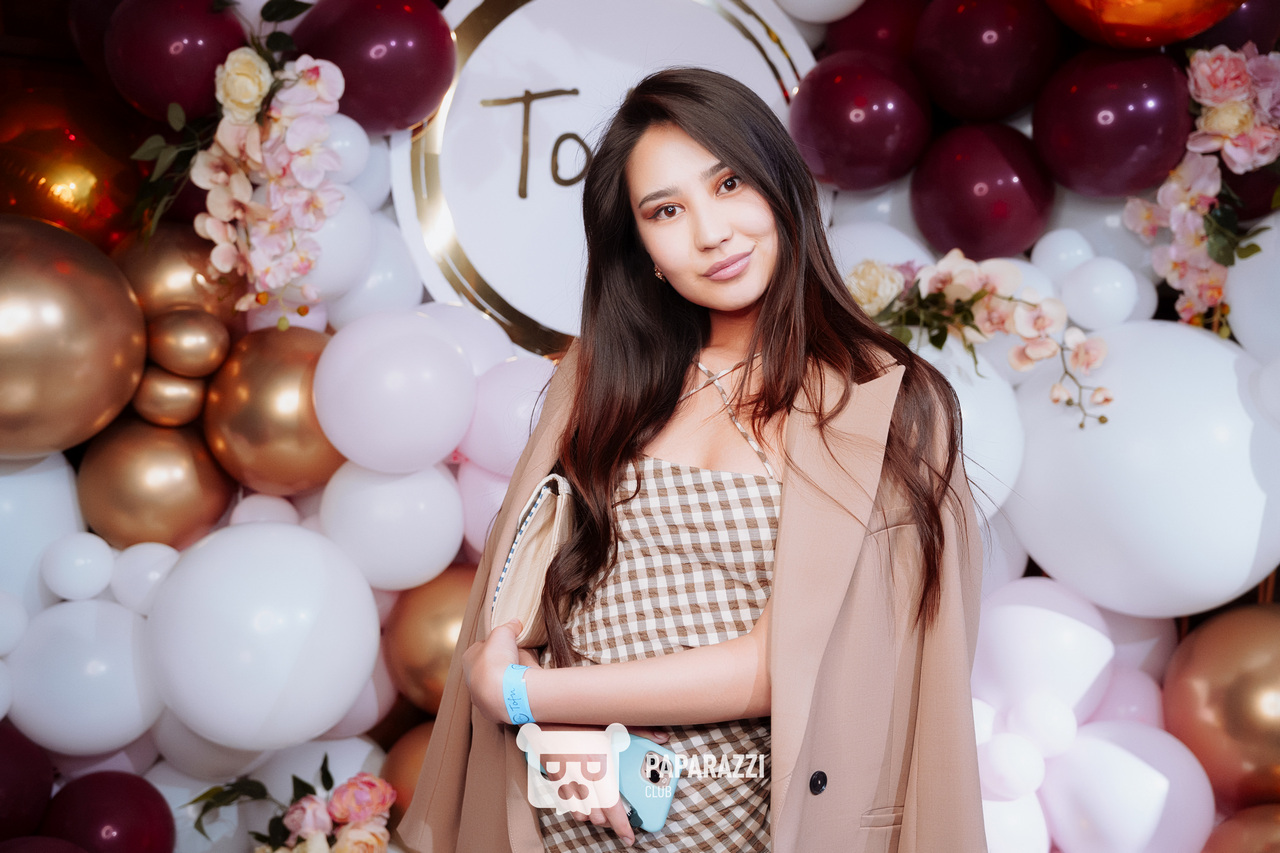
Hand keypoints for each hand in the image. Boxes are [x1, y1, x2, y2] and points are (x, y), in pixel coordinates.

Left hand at [461, 618, 523, 723]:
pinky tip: (521, 691)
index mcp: (468, 659)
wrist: (503, 691)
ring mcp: (481, 699)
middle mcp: (471, 680)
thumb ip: (509, 626)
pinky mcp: (493, 712)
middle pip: (486, 669)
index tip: (507, 644)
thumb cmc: (497, 659)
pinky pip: (503, 701)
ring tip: (521, 676)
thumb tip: (515, 623)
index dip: (495, 645)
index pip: (481, 648)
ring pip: (494, 687)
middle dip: (499, 665)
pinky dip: (511, 696)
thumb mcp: (503, 632)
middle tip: (515, 660)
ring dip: (505, 682)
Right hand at [533, 722, 669, 848]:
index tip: (629, 837)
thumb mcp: (614, 723)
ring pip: (580, 813)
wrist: (548, 714)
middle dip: (609, 821)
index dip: (622, 826)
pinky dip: (577, 807)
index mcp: (599, 766)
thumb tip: (663, 738)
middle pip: (597, 815)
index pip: (612, 807)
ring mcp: (566, 780)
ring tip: (602, 810)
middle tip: (619, 817)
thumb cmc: (582, 718)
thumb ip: (640, 732)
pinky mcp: (554, 778)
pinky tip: (584, 800)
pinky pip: (566, 803)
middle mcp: (582, 777)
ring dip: (592, 816)